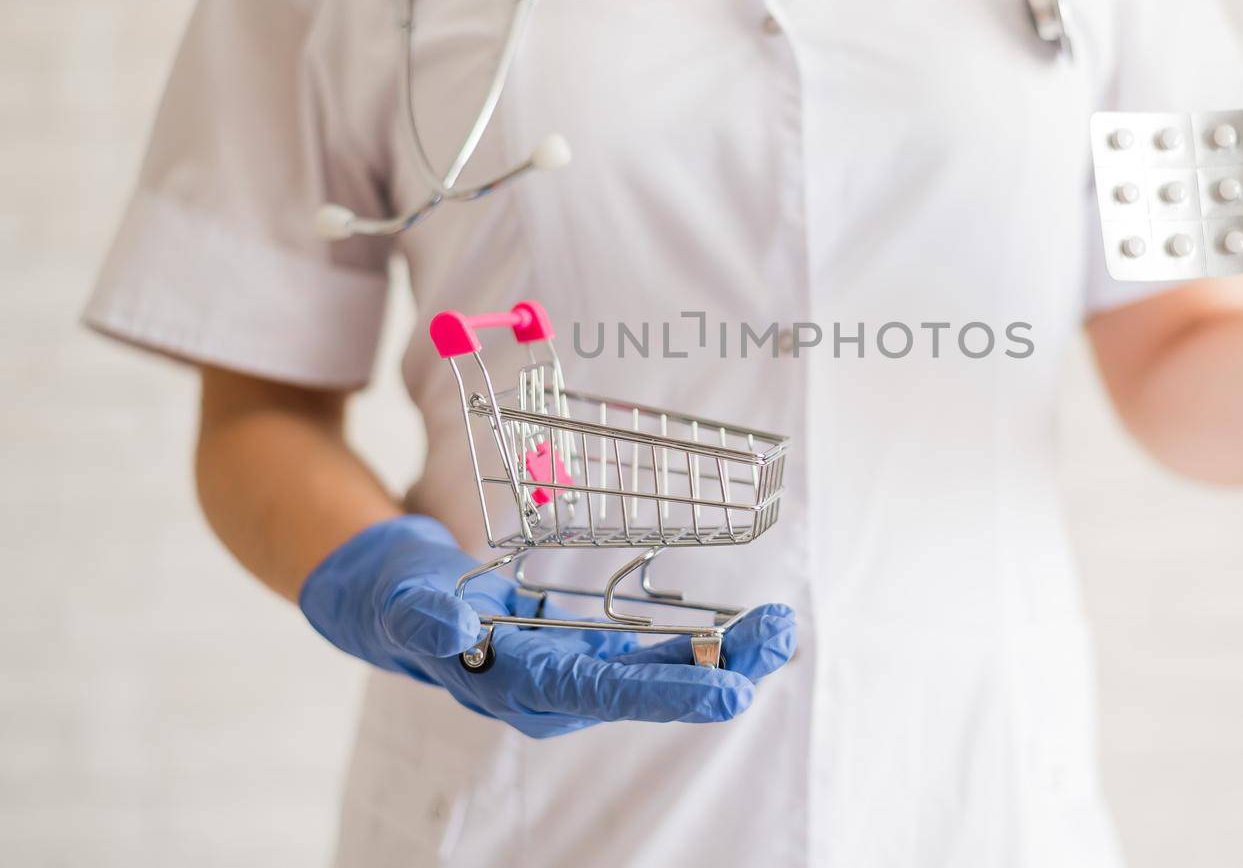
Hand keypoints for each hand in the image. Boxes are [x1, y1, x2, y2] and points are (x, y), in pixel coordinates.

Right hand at [299, 515, 796, 737]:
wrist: (407, 607)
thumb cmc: (404, 604)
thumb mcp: (405, 603)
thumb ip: (426, 618)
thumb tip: (454, 629)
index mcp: (523, 689)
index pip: (607, 695)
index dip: (670, 693)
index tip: (730, 690)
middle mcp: (563, 693)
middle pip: (653, 688)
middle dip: (721, 669)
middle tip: (779, 637)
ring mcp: (583, 675)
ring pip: (665, 673)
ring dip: (725, 654)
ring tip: (781, 628)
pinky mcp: (594, 655)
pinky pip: (658, 655)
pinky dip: (704, 642)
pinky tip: (747, 630)